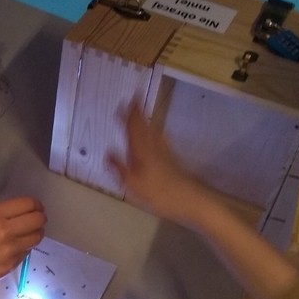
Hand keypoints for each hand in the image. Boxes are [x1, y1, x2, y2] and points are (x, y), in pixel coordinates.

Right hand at [0, 197, 46, 292]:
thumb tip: (21, 217)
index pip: (28, 203)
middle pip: (38, 219)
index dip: (35, 205)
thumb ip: (1, 217)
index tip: (36, 207)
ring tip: (29, 234)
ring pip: (37, 236)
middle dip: (39, 218)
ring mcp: (10, 248)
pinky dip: (25, 248)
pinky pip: (27, 252)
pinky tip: (15, 249)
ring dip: (36, 233)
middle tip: (36, 220)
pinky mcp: (12, 264)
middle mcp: (5, 229)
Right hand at [106, 102, 204, 224]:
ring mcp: (165, 151)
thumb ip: (119, 167)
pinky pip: (160, 138)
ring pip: (154, 130)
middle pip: (145, 125)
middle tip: (134, 99)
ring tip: (142, 112)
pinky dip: (155, 131)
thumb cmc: (159, 193)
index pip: (134, 128)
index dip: (130, 114)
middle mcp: (154, 146)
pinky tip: (157, 133)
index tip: (127, 100)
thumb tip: (108, 152)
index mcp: (142, 151)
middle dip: (138, 112)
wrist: (190, 200)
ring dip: (147, 119)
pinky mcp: (172, 158)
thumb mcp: (133, 184)